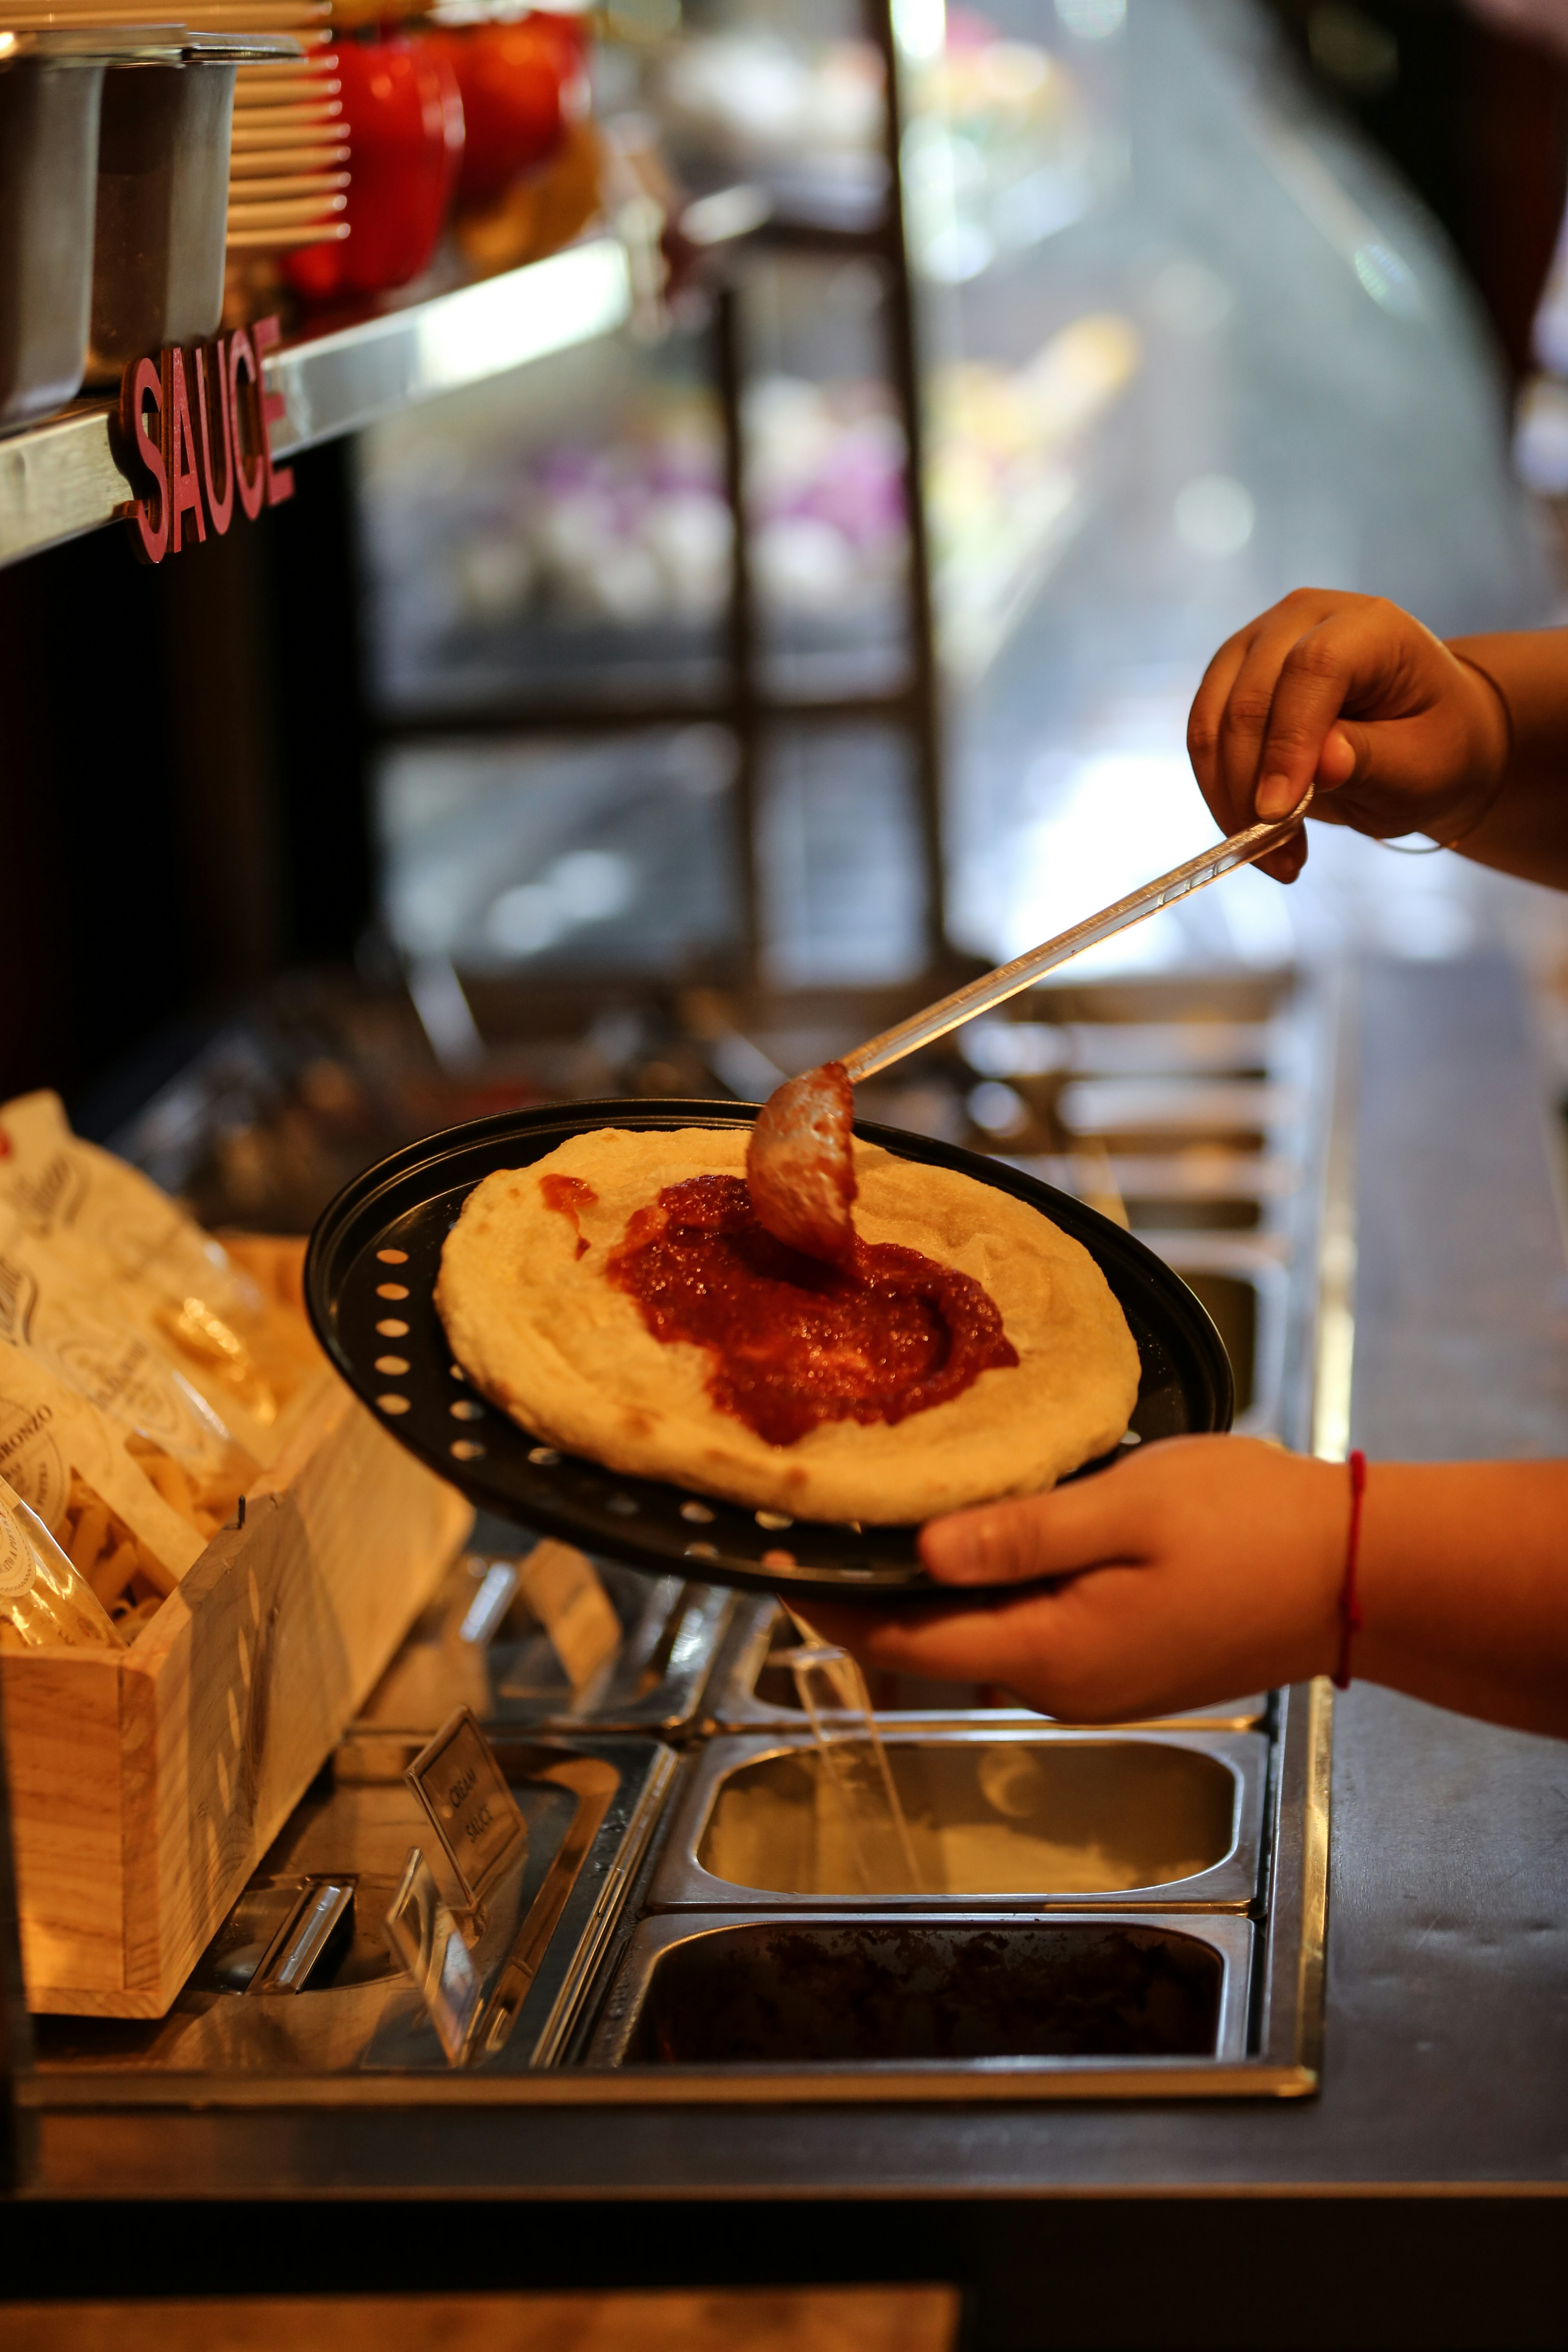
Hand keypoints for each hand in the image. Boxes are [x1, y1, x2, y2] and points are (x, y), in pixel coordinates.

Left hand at [807, 1437, 1347, 1721]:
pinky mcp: (1123, 1663)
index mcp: (1051, 1655)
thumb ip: (1021, 1534)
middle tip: (812, 1521)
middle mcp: (1060, 1687)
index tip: (771, 1559)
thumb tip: (922, 1550)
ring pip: (977, 1637)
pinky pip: (1026, 1631)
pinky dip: (983, 1591)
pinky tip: (973, 1536)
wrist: (1359, 1572)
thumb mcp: (1127, 1508)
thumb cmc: (1251, 1527)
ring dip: (925, 1590)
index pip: (902, 1640)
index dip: (829, 1601)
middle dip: (866, 1592)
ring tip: (875, 1519)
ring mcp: (1094, 1683)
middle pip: (930, 1644)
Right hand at [1187, 589, 1508, 880]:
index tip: (1277, 814)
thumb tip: (1322, 763)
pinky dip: (1220, 793)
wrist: (1418, 736)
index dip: (1289, 743)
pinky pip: (1203, 739)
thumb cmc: (1431, 746)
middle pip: (1251, 697)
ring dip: (1229, 798)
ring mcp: (1258, 643)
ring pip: (1212, 721)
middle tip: (1279, 856)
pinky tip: (1254, 835)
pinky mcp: (1230, 677)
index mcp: (1369, 625)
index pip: (1313, 669)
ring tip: (1272, 855)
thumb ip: (1374, 759)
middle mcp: (1304, 618)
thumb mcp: (1423, 765)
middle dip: (1252, 786)